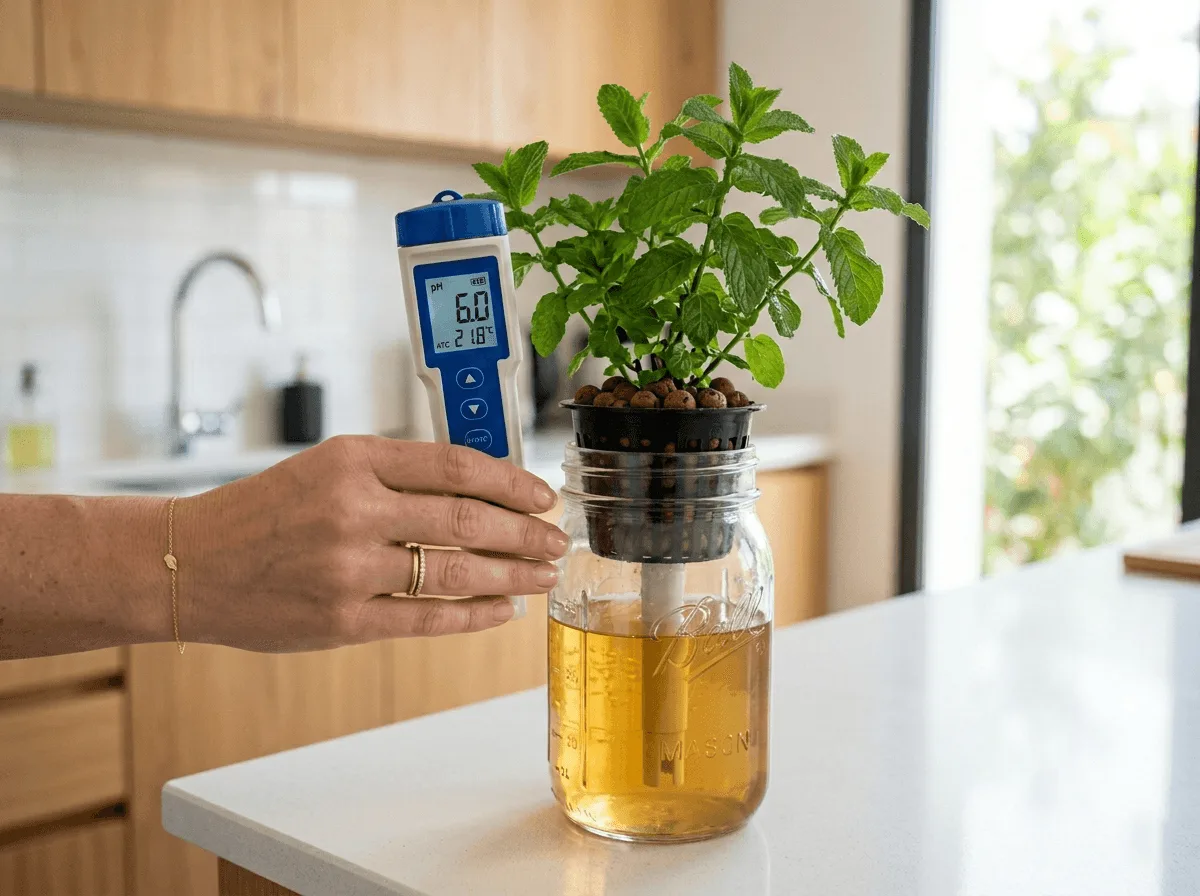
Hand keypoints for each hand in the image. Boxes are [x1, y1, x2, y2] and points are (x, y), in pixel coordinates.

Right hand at [176, 436, 564, 651]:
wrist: (192, 562)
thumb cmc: (265, 511)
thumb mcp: (327, 467)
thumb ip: (396, 473)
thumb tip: (479, 487)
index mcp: (353, 460)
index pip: (456, 465)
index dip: (511, 482)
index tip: (541, 495)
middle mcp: (353, 509)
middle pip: (467, 519)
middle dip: (525, 532)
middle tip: (555, 540)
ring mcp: (348, 568)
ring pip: (456, 570)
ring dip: (512, 574)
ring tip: (542, 574)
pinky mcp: (342, 620)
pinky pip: (427, 617)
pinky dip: (474, 614)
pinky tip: (503, 609)